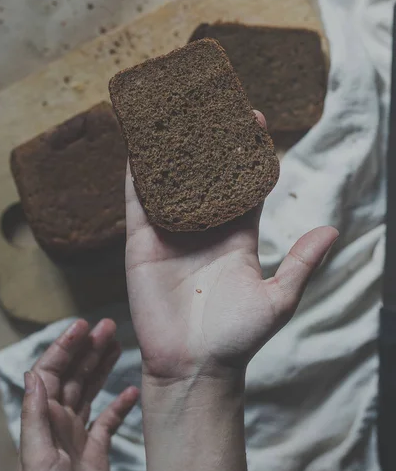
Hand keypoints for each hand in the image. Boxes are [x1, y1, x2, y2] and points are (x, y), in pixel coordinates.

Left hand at [12, 319, 138, 470]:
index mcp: (44, 420)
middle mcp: (60, 423)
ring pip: (91, 392)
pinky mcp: (97, 453)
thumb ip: (37, 416)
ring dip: (102, 368)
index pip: (52, 372)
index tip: (83, 326)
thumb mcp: (38, 458)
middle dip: (89, 350)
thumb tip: (33, 374)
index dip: (65, 347)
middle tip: (109, 326)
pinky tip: (132, 391)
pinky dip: (120, 404)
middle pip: (75, 376)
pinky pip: (109, 420)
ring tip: (118, 344)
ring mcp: (79, 436)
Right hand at [125, 111, 337, 383]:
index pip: (243, 185)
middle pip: (206, 174)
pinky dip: (138, 173)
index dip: (248, 152)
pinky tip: (139, 144)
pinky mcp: (142, 243)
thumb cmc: (237, 338)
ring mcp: (171, 234)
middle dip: (210, 140)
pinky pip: (139, 201)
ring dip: (172, 150)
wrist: (194, 367)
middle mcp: (204, 230)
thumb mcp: (279, 298)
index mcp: (238, 236)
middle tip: (214, 103)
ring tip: (175, 112)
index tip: (255, 119)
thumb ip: (301, 263)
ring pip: (171, 182)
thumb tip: (332, 229)